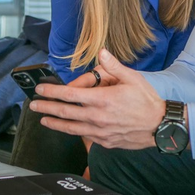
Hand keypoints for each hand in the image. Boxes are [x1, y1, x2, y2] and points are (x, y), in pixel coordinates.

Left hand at [29, 49, 164, 149]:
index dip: (52, 91)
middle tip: (34, 105)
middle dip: (47, 108)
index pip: (70, 95)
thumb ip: (114, 66)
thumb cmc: (147, 101)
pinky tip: (67, 128)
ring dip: (55, 123)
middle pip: (65, 113)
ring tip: (43, 120)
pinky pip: (84, 136)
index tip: (41, 89)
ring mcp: (100, 132)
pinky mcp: (105, 142)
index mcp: (103, 100)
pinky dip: (73, 131)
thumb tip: (102, 52)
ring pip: (71, 128)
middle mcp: (98, 117)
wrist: (160, 126)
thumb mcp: (133, 78)